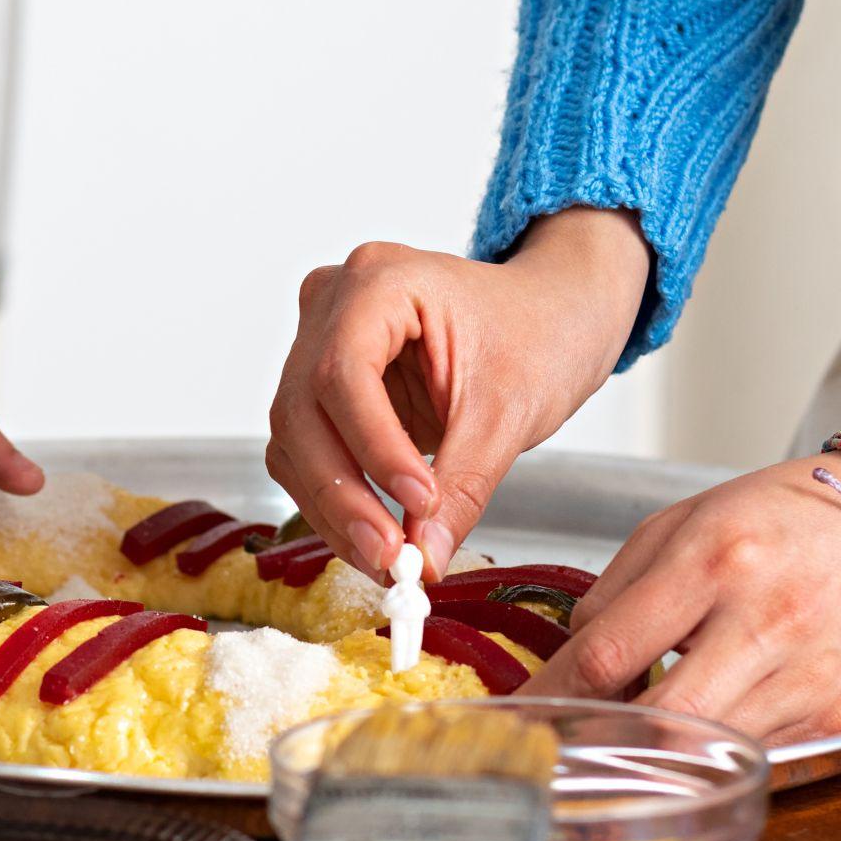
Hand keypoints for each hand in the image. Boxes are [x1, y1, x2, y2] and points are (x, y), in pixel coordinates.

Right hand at [266, 208, 647, 578]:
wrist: (546, 318)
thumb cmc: (536, 335)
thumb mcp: (509, 412)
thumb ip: (462, 486)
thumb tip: (423, 560)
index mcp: (379, 280)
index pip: (345, 371)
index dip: (373, 446)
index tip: (418, 503)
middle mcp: (332, 304)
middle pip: (303, 409)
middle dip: (343, 493)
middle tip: (389, 556)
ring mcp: (317, 342)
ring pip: (293, 439)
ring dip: (333, 508)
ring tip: (388, 558)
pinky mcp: (319, 387)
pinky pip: (305, 452)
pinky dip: (334, 501)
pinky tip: (373, 535)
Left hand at [520, 415, 840, 742]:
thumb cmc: (787, 516)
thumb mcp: (683, 522)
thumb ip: (616, 591)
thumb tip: (572, 660)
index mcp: (716, 561)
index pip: (608, 653)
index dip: (554, 692)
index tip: (526, 709)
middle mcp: (766, 623)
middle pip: (658, 719)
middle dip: (602, 737)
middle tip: (569, 738)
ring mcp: (809, 678)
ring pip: (705, 749)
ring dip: (659, 747)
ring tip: (635, 724)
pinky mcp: (840, 716)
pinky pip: (754, 751)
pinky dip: (716, 745)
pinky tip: (704, 718)